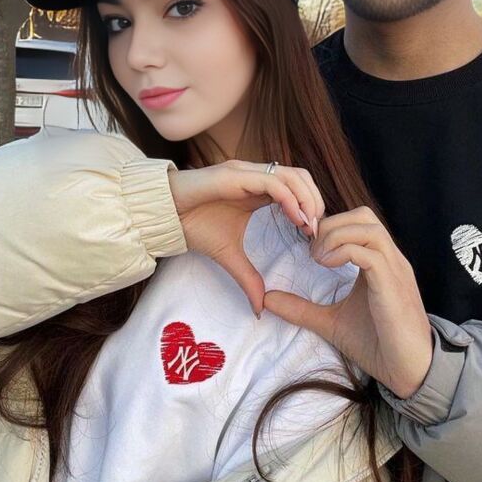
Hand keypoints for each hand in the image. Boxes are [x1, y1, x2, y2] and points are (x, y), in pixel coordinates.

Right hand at [169, 160, 324, 315]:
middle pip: (300, 176)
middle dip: (315, 200)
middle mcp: (255, 175)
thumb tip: (260, 308)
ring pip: (292, 175)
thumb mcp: (228, 255)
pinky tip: (296, 220)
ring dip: (308, 199)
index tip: (314, 235)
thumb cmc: (193, 226)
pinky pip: (273, 182)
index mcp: (257, 188)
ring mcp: (246, 172)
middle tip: (317, 231)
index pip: (297, 186)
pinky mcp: (235, 175)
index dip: (311, 206)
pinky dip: (291, 199)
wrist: (164, 218)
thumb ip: (248, 277)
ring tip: (310, 225)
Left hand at [263, 206, 432, 398]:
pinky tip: (327, 266)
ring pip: (368, 227)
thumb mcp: (331, 322)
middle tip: (310, 251)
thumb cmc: (377, 345)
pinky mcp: (393, 286)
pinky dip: (344, 251)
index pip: (357, 221)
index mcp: (379, 262)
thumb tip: (266, 299)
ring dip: (336, 236)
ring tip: (317, 259)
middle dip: (330, 225)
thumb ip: (301, 308)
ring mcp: (394, 270)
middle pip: (363, 215)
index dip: (328, 226)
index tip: (306, 246)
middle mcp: (390, 259)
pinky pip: (370, 253)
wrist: (409, 372)